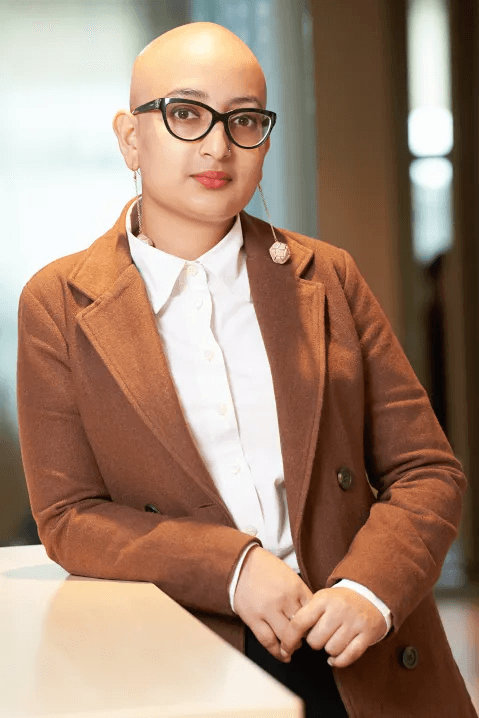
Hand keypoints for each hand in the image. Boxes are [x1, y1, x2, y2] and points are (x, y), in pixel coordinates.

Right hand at [234, 546, 313, 662]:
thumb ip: (300, 593)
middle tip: (305, 638)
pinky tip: (283, 655)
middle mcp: (284, 600)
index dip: (316, 622)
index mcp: (295, 587)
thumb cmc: (266, 568)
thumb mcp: (289, 575)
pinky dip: (277, 652)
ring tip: (294, 646)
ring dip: (293, 645)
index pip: (313, 612)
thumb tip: (311, 614)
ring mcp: (268, 610)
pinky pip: (268, 641)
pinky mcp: (254, 619)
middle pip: (302, 626)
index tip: (315, 627)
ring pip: (287, 637)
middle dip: (305, 635)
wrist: (240, 564)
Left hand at [280, 587, 387, 667]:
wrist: (370, 595)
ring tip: (332, 639)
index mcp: (323, 600)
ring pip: (331, 650)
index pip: (300, 622)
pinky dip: (339, 660)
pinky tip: (335, 656)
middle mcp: (338, 610)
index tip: (285, 649)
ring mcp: (354, 622)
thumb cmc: (340, 601)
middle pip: (315, 641)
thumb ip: (306, 614)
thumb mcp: (322, 599)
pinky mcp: (367, 634)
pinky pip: (348, 657)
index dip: (289, 639)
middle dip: (315, 642)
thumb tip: (288, 637)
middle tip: (320, 635)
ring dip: (329, 650)